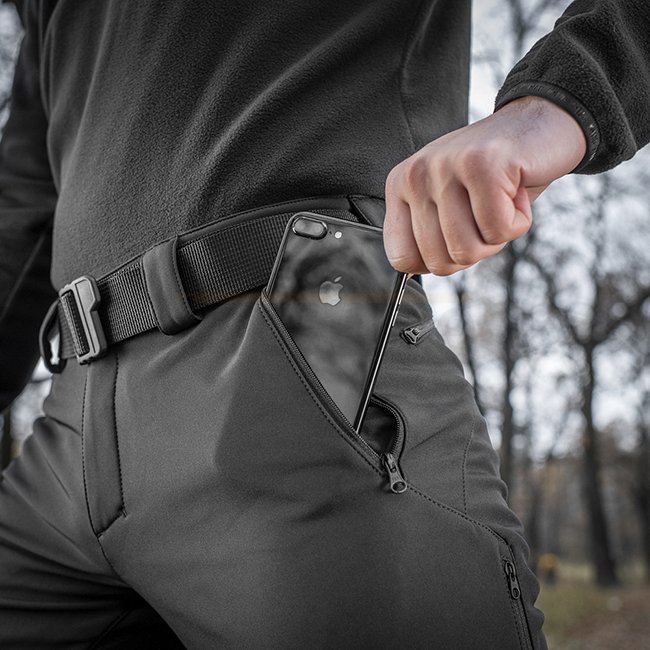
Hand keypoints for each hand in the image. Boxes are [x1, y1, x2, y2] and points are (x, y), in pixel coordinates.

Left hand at [383, 96, 587, 275]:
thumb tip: (410, 275)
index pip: (401, 258)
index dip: (437, 261)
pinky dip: (518, 222)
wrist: (542, 125)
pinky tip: (516, 190)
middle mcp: (416, 174)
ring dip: (497, 236)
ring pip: (468, 250)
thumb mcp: (447, 206)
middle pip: (438, 260)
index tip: (457, 235)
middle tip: (486, 213)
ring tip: (500, 200)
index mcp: (400, 186)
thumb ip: (426, 237)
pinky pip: (498, 230)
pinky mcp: (483, 164)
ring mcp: (447, 166)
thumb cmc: (494, 176)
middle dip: (474, 249)